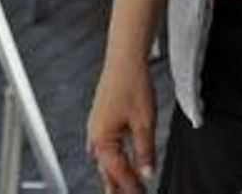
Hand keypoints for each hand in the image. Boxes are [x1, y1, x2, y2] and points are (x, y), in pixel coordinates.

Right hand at [87, 59, 157, 191]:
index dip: (130, 186)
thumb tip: (146, 173)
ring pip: (104, 160)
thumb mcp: (144, 122)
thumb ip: (144, 151)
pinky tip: (116, 162)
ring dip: (114, 175)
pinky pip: (104, 148)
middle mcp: (95, 137)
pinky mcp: (100, 121)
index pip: (118, 172)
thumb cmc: (132, 85)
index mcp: (103, 140)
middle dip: (119, 186)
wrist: (125, 60)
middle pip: (107, 170)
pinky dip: (111, 160)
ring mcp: (95, 129)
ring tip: (123, 188)